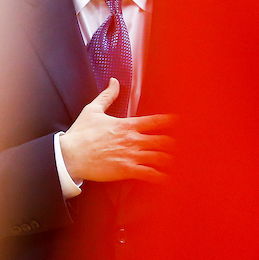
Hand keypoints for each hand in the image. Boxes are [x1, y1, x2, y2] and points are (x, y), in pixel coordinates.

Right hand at [59, 79, 176, 183]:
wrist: (69, 156)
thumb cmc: (80, 134)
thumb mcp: (93, 110)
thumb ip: (107, 95)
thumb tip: (114, 80)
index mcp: (127, 125)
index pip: (156, 121)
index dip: (172, 121)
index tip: (184, 122)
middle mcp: (133, 139)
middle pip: (164, 141)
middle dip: (178, 144)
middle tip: (188, 146)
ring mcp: (131, 155)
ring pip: (160, 157)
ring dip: (173, 160)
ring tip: (185, 163)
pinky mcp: (126, 170)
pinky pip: (150, 174)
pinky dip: (162, 177)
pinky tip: (171, 179)